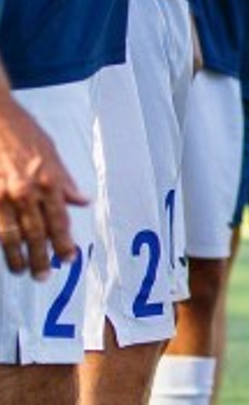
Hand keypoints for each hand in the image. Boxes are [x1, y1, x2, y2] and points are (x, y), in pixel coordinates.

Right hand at [0, 93, 88, 277]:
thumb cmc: (23, 132)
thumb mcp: (52, 151)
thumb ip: (65, 180)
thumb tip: (82, 201)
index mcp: (47, 180)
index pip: (59, 219)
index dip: (64, 242)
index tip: (69, 259)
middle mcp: (26, 192)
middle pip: (35, 233)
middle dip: (41, 257)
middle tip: (44, 276)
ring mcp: (2, 197)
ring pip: (10, 236)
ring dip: (17, 257)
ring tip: (23, 271)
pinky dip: (0, 242)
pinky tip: (3, 252)